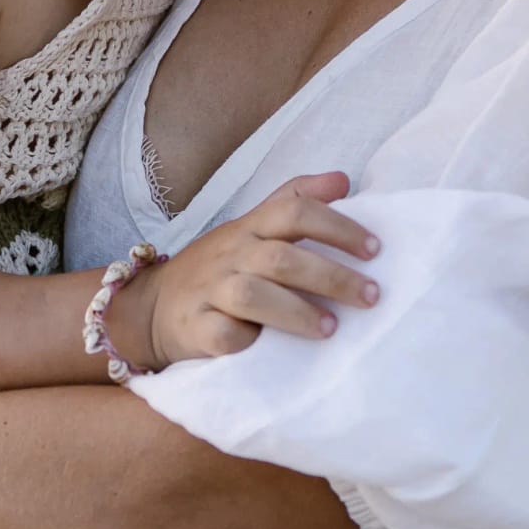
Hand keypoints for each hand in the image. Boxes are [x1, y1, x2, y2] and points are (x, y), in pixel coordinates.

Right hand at [123, 172, 380, 367]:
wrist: (153, 308)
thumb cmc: (221, 267)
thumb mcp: (253, 226)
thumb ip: (295, 200)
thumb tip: (343, 179)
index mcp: (250, 227)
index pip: (294, 210)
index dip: (337, 227)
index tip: (375, 250)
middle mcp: (231, 254)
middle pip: (281, 258)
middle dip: (331, 276)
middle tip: (371, 296)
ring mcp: (209, 290)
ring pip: (251, 295)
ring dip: (296, 312)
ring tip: (331, 329)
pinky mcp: (194, 327)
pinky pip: (220, 334)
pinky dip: (246, 341)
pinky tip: (270, 349)